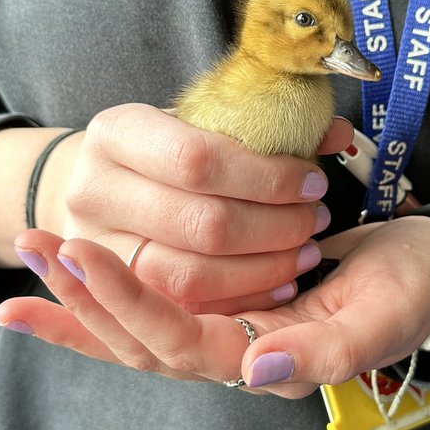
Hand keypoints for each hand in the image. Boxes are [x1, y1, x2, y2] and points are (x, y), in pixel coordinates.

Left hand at [0, 215, 429, 397]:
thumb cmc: (413, 291)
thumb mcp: (385, 318)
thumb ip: (326, 353)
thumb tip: (256, 373)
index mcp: (270, 362)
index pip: (180, 343)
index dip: (127, 304)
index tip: (81, 255)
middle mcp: (237, 354)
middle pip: (142, 342)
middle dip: (83, 299)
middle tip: (32, 247)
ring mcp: (228, 330)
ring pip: (139, 329)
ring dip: (82, 296)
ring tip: (29, 256)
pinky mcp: (227, 302)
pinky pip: (157, 304)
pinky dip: (106, 295)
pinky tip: (63, 277)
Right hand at [32, 103, 353, 314]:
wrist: (102, 183)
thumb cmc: (169, 147)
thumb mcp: (206, 120)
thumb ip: (270, 124)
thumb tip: (336, 134)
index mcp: (116, 132)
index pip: (197, 161)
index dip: (266, 177)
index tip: (312, 182)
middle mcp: (93, 191)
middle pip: (201, 224)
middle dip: (274, 227)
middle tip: (314, 220)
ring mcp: (97, 249)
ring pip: (191, 277)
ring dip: (263, 269)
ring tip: (304, 252)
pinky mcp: (116, 295)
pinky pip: (187, 309)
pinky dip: (242, 299)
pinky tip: (280, 283)